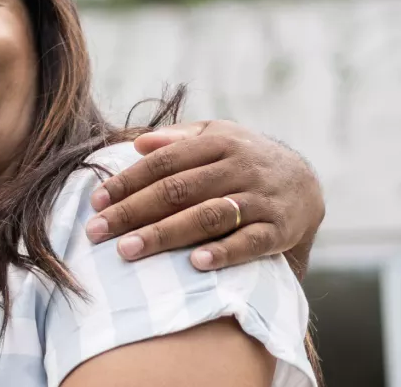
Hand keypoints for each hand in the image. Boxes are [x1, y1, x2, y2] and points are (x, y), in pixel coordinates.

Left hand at [84, 120, 322, 272]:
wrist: (306, 183)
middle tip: (97, 231)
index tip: (94, 203)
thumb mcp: (217, 136)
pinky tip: (196, 264)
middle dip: (133, 212)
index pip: (164, 162)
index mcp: (219, 142)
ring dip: (166, 234)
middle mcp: (240, 168)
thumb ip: (178, 139)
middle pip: (179, 190)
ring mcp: (261, 199)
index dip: (127, 182)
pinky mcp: (280, 229)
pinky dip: (225, 252)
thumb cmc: (243, 159)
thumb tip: (138, 143)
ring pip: (209, 216)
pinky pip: (252, 242)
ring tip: (128, 250)